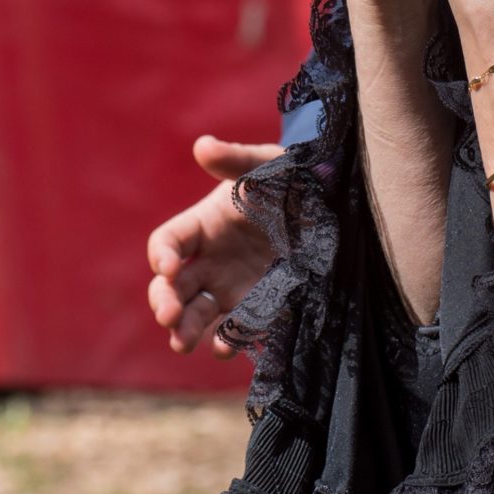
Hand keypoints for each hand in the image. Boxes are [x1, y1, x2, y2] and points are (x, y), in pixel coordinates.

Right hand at [146, 135, 283, 356]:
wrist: (330, 205)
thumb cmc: (290, 179)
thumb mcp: (268, 165)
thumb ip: (237, 159)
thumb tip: (203, 146)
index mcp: (203, 224)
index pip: (169, 242)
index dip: (163, 254)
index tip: (168, 266)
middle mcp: (210, 260)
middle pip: (173, 287)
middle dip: (164, 301)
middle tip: (168, 316)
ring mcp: (231, 288)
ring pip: (196, 314)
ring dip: (186, 329)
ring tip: (183, 344)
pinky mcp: (258, 307)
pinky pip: (237, 328)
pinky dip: (228, 339)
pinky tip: (225, 347)